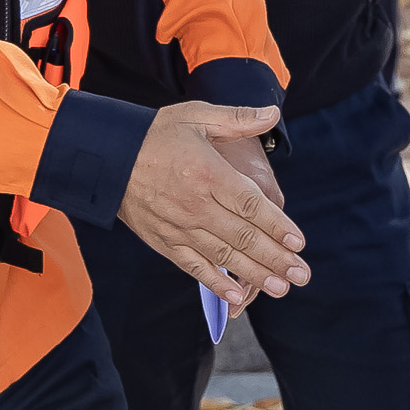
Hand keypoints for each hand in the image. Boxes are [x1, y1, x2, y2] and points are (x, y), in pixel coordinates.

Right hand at [118, 103, 307, 315]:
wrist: (107, 158)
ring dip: (254, 274)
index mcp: (208, 174)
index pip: (250, 206)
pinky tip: (236, 295)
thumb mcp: (197, 116)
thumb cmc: (157, 135)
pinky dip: (215, 283)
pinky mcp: (165, 241)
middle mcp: (196, 205)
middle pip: (243, 237)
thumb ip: (238, 118)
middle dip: (276, 258)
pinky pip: (193, 267)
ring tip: (280, 288)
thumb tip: (272, 114)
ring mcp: (180, 227)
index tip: (298, 243)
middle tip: (301, 274)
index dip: (277, 226)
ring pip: (223, 256)